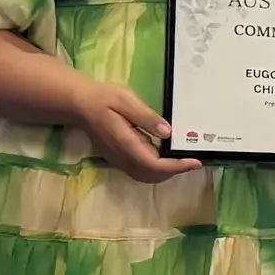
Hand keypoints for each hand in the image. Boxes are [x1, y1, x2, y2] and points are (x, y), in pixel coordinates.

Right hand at [65, 78, 202, 183]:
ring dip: (166, 172)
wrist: (79, 105)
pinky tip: (166, 156)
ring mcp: (119, 160)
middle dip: (174, 171)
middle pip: (152, 175)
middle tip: (193, 159)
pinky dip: (156, 169)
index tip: (195, 161)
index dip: (176, 166)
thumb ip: (146, 117)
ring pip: (146, 176)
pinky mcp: (118, 158)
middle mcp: (122, 157)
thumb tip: (168, 132)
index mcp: (126, 143)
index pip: (155, 164)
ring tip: (183, 159)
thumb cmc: (102, 99)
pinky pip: (140, 171)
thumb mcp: (125, 100)